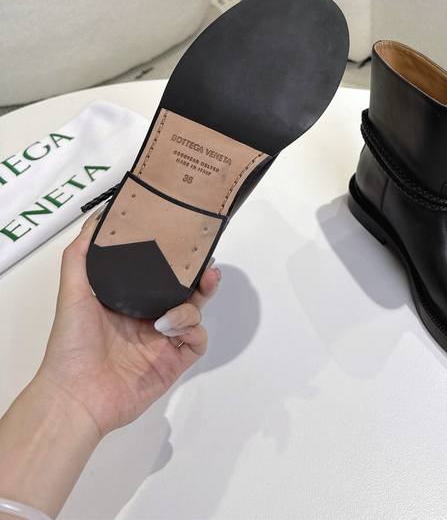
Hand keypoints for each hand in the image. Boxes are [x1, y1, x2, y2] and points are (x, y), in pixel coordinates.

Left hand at [37, 210, 221, 437]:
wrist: (76, 395)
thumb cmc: (71, 344)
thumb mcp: (73, 290)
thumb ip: (81, 253)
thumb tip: (98, 217)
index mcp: (130, 299)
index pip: (162, 272)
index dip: (178, 258)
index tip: (188, 240)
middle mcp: (150, 316)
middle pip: (187, 290)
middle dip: (202, 277)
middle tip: (208, 268)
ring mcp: (164, 340)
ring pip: (195, 311)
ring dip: (193, 304)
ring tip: (178, 307)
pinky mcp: (174, 362)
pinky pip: (197, 340)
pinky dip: (190, 329)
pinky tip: (169, 328)